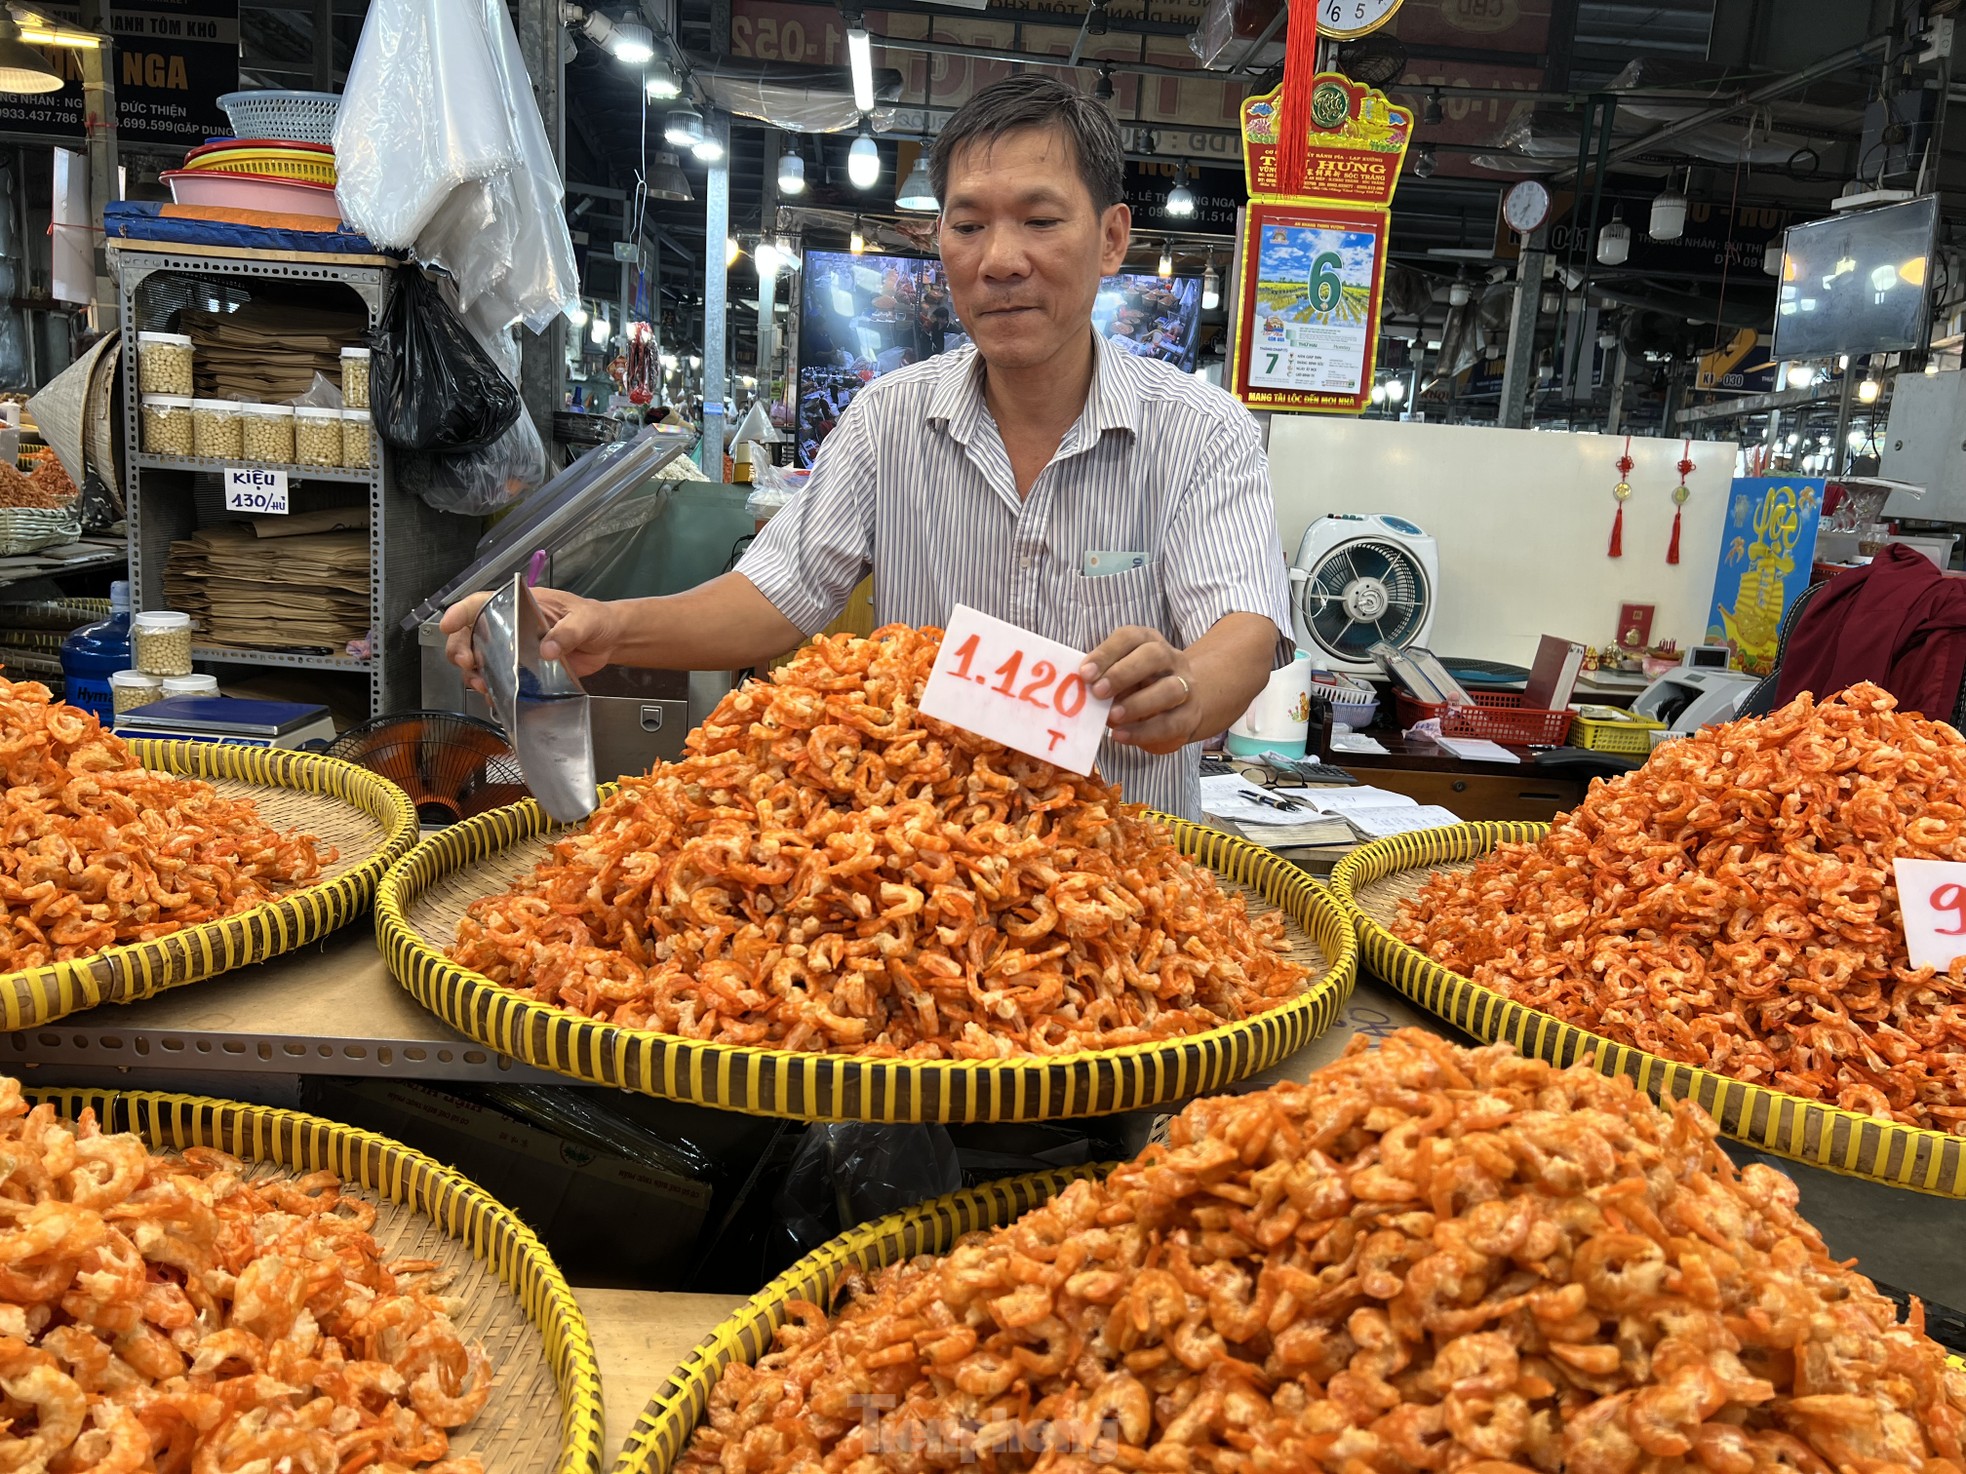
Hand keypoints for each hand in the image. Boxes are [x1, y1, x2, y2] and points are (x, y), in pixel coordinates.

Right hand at [438, 586, 621, 694]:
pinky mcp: (522, 671)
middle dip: (460, 648)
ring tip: (482, 685)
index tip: (448, 624)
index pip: (481, 602)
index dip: (460, 612)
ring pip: (478, 659)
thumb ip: (568, 632)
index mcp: (519, 604)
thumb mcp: (584, 620)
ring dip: (473, 673)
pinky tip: (494, 698)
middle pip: (469, 633)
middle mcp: (509, 626)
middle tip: (466, 663)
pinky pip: (499, 680)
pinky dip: (492, 690)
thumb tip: (547, 650)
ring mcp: (513, 650)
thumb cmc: (595, 619)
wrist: (608, 641)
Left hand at [1080, 626, 1199, 753]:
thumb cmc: (1136, 686)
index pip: (1130, 637)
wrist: (1177, 706)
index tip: (1084, 673)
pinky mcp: (1189, 715)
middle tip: (1098, 692)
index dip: (1107, 653)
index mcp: (1148, 641)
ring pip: (1169, 689)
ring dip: (1138, 703)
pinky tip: (1120, 735)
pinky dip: (1143, 731)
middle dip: (1123, 674)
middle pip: (1154, 656)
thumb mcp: (1119, 673)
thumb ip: (1101, 677)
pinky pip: (1170, 723)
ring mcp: (1185, 685)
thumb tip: (1076, 687)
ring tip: (1112, 716)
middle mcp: (1170, 658)